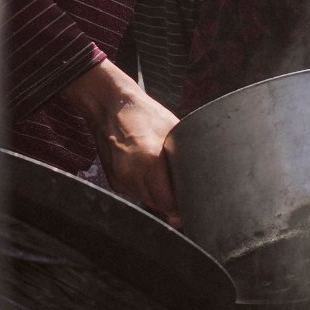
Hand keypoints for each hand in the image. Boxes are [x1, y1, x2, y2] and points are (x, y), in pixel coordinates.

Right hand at [64, 60, 179, 223]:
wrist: (109, 105)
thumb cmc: (144, 114)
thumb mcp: (172, 130)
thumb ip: (184, 156)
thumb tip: (200, 177)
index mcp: (150, 160)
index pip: (170, 201)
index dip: (182, 202)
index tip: (190, 198)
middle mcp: (132, 174)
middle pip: (158, 204)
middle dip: (170, 199)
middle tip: (179, 187)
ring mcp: (120, 179)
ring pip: (146, 201)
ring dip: (156, 194)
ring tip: (161, 175)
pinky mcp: (113, 181)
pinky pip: (134, 193)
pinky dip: (143, 188)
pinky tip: (146, 171)